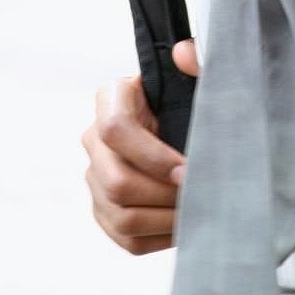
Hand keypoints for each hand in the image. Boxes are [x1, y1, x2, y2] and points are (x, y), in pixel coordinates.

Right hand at [80, 42, 199, 255]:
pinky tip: (187, 224)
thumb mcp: (196, 77)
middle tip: (201, 195)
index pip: (115, 129)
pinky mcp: (105, 212)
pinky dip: (160, 238)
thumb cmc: (191, 100)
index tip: (188, 168)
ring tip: (199, 211)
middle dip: (163, 194)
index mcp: (111, 99)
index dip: (152, 155)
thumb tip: (183, 54)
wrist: (185, 126)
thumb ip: (198, 59)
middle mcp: (94, 140)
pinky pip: (126, 239)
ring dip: (165, 219)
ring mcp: (95, 179)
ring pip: (121, 215)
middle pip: (116, 181)